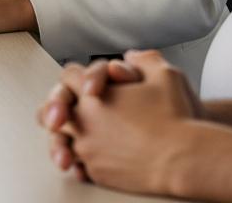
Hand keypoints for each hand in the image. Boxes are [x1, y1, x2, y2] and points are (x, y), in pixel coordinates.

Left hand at [39, 50, 202, 194]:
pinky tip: (97, 153)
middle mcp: (83, 124)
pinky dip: (83, 157)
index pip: (67, 78)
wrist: (181, 158)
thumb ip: (143, 59)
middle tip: (69, 108)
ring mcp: (88, 152)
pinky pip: (78, 164)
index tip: (91, 83)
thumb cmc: (174, 115)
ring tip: (85, 133)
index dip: (79, 76)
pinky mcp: (97, 174)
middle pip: (50, 112)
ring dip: (69, 134)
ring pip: (61, 141)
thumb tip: (130, 56)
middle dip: (58, 106)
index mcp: (92, 96)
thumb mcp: (164, 73)